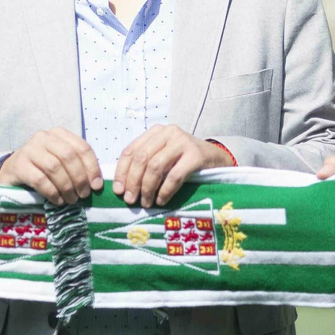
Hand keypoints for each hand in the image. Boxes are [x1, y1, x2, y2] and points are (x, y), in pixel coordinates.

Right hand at [0, 128, 102, 204]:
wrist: (11, 172)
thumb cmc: (41, 168)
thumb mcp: (60, 162)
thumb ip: (77, 166)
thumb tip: (97, 184)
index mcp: (58, 134)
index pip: (81, 147)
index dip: (92, 167)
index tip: (96, 186)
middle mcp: (43, 137)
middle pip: (68, 156)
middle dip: (79, 178)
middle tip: (83, 195)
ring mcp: (29, 149)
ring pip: (54, 167)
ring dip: (66, 186)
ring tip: (71, 200)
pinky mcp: (19, 165)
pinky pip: (40, 179)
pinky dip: (52, 192)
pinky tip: (58, 200)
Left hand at [113, 125, 231, 206]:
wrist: (216, 159)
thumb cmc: (184, 161)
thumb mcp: (163, 156)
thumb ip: (146, 164)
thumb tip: (123, 187)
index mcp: (156, 132)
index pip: (131, 150)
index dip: (122, 171)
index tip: (118, 190)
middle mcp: (168, 133)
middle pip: (142, 158)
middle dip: (133, 181)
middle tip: (130, 200)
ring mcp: (183, 142)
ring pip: (156, 166)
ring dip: (147, 188)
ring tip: (146, 203)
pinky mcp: (196, 155)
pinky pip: (174, 175)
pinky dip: (165, 191)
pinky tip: (161, 200)